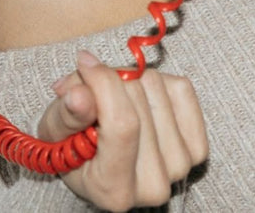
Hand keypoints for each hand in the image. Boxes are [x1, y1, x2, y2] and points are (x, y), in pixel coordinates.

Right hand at [36, 50, 206, 210]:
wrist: (104, 162)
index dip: (102, 83)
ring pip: (157, 87)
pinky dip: (159, 81)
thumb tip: (78, 94)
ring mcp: (180, 167)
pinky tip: (142, 100)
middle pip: (137, 100)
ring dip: (132, 80)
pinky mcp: (198, 148)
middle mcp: (152, 185)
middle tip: (95, 92)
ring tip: (116, 99)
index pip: (122, 124)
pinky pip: (181, 88)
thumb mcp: (55, 133)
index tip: (84, 64)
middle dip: (111, 80)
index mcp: (113, 189)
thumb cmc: (75, 147)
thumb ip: (65, 115)